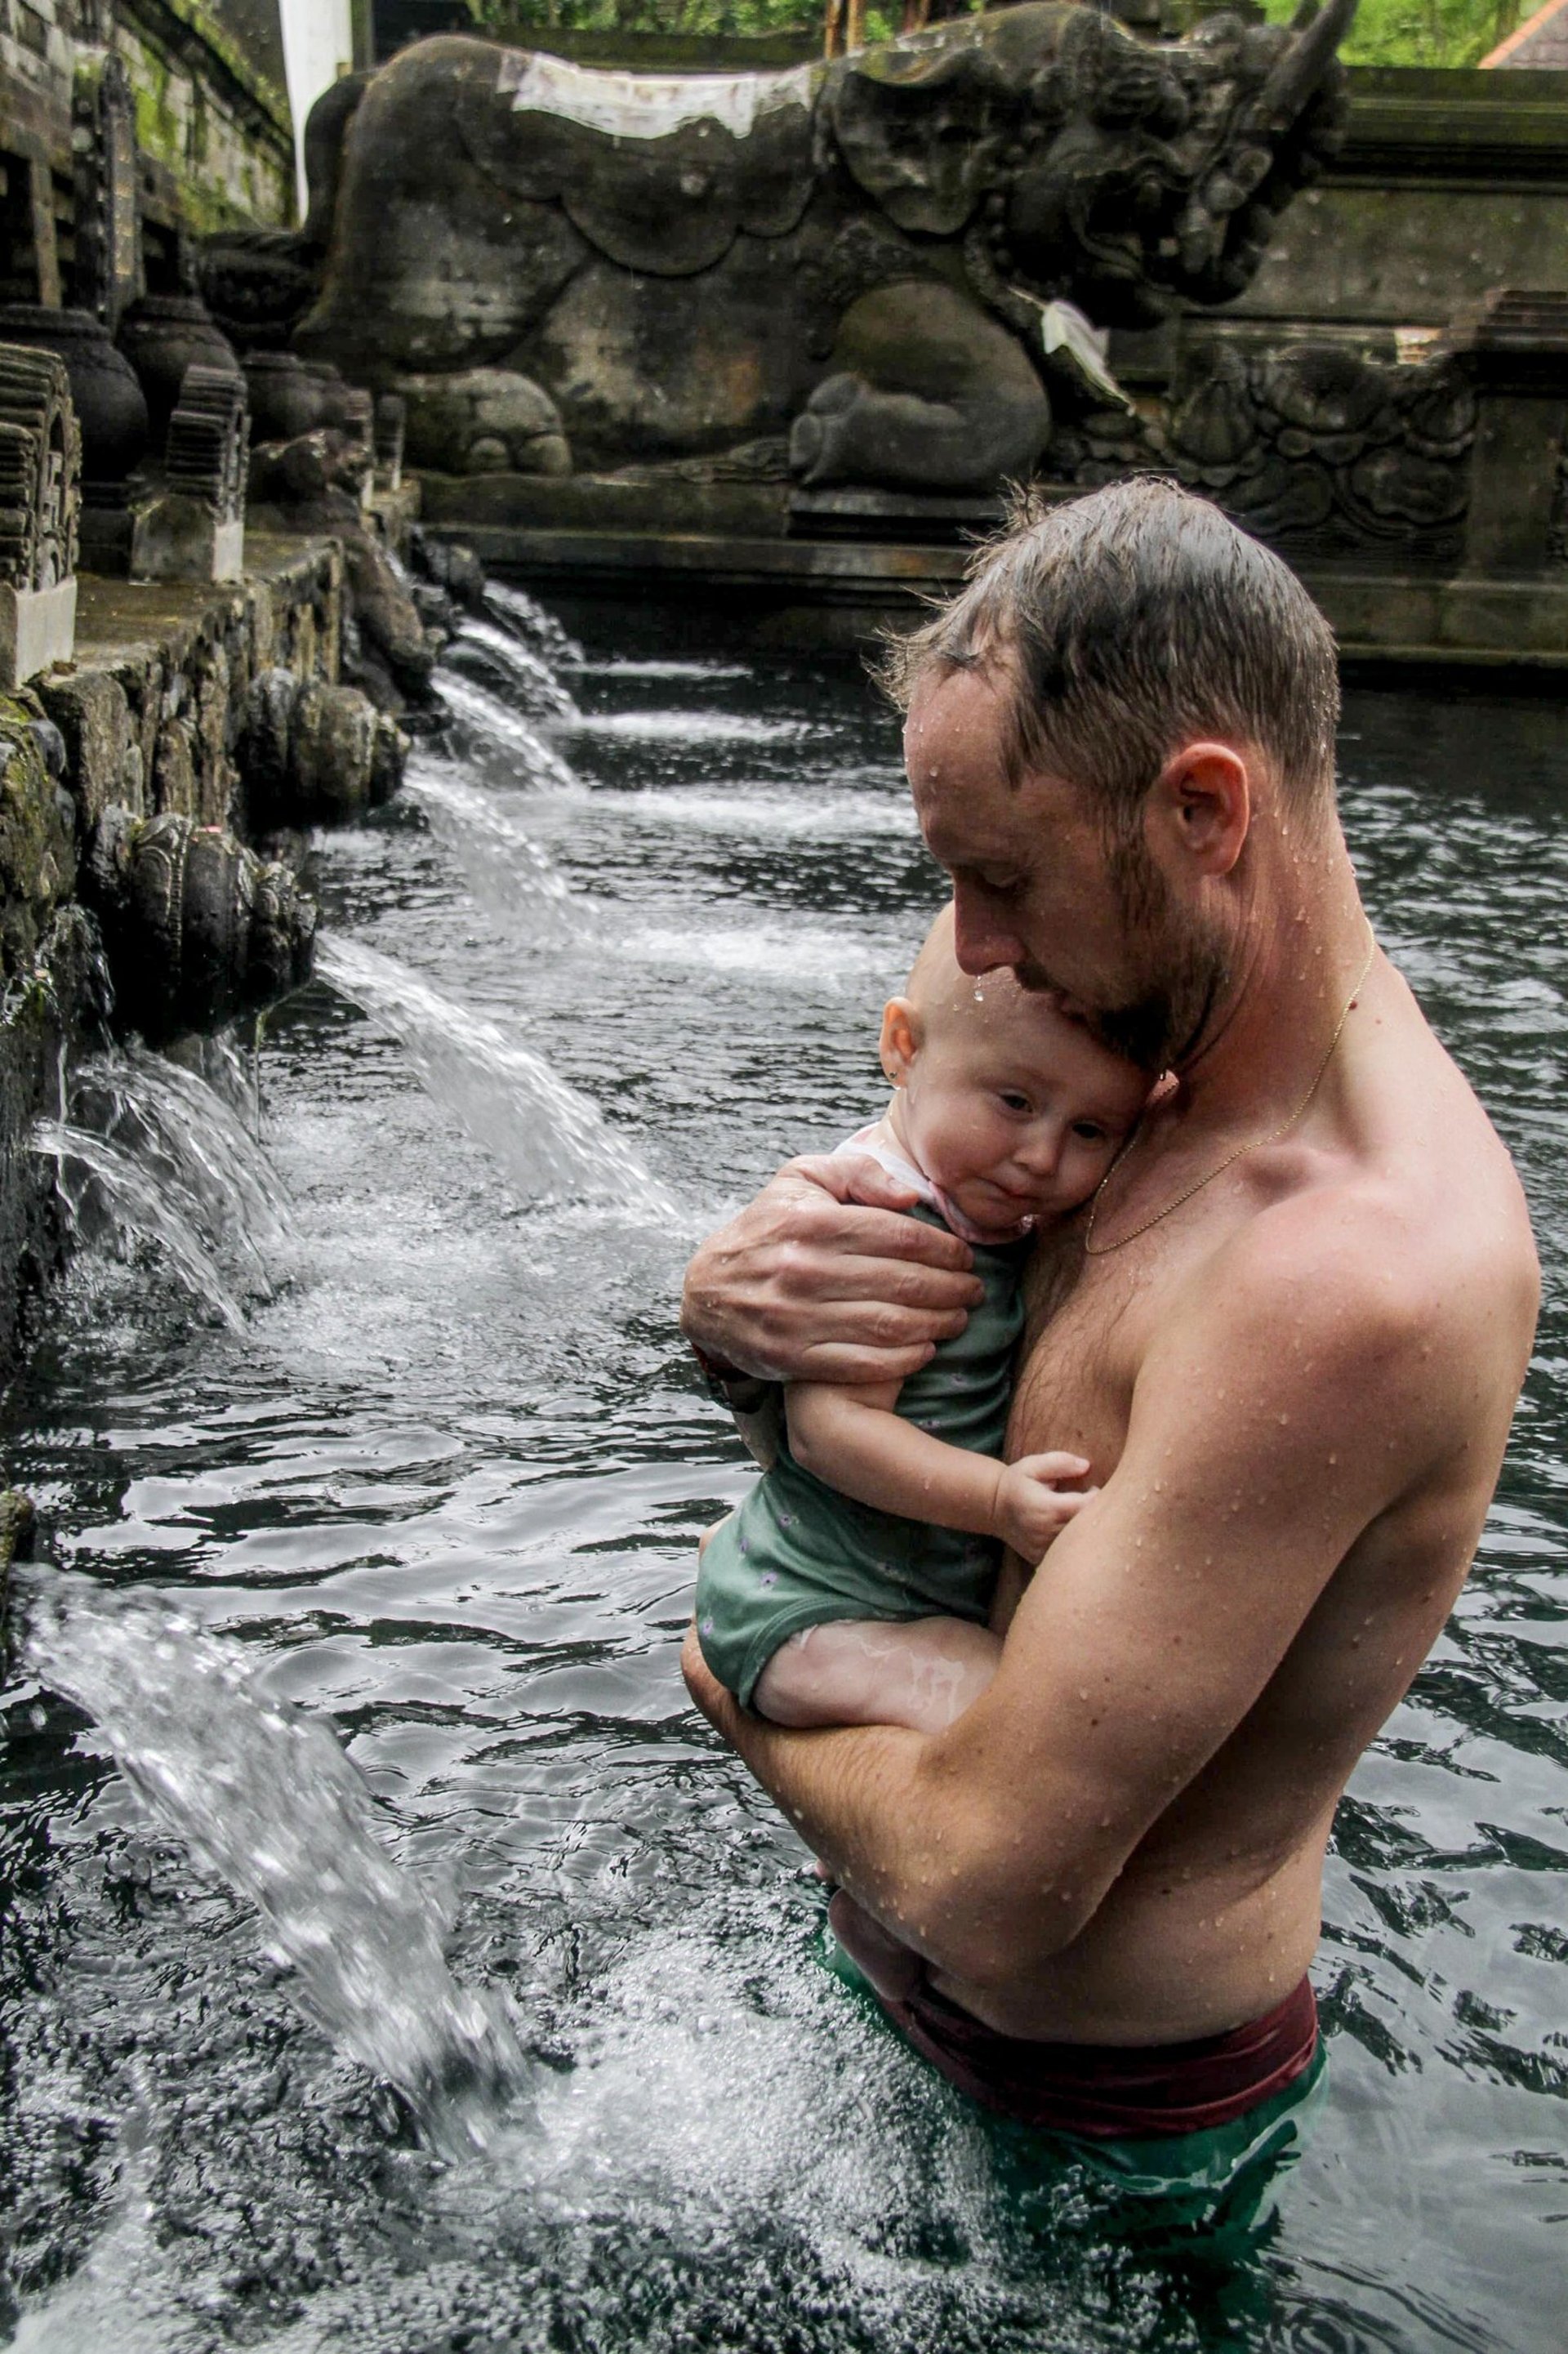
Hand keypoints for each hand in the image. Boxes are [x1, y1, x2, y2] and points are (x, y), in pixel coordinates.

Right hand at [680, 1155, 981, 1385]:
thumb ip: (858, 1173)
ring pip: (889, 1324)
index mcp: (812, 1223)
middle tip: (975, 1289)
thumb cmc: (767, 1228)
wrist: (708, 1291)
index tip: (966, 1256)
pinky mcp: (793, 1358)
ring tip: (959, 1318)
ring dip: (937, 1323)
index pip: (900, 1236)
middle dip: (951, 1287)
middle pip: (902, 1282)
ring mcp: (797, 1318)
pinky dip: (904, 1359)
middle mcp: (804, 1271)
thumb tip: (910, 1196)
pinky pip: (863, 1363)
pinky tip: (926, 1348)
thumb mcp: (802, 1179)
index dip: (944, 1248)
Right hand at [991, 1453, 1095, 1565]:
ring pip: (1078, 1543)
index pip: (1088, 1507)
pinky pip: (1065, 1553)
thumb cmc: (1017, 1482)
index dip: (1098, 1497)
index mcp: (1047, 1508)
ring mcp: (1043, 1549)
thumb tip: (1086, 1467)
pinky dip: (1071, 1543)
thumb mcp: (1033, 1465)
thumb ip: (1060, 1463)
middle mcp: (1046, 1532)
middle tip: (1089, 1502)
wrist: (994, 1508)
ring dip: (1083, 1530)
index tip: (1092, 1489)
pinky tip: (1066, 1530)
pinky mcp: (1040, 1559)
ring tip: (1077, 1515)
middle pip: (1086, 1528)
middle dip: (1094, 1514)